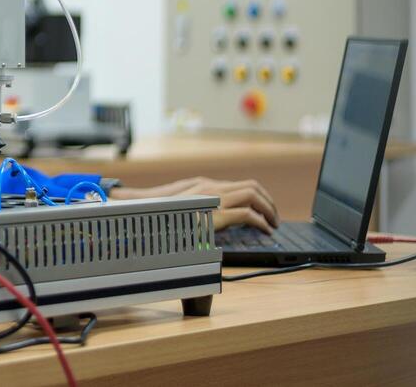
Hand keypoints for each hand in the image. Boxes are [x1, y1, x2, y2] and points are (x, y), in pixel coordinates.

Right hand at [110, 176, 279, 232]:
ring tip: (272, 224)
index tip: (262, 210)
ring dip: (269, 210)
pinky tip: (264, 231)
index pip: (238, 185)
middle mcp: (210, 187)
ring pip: (254, 195)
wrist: (142, 216)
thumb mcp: (172, 207)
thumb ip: (187, 208)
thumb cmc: (152, 212)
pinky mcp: (215, 214)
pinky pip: (248, 215)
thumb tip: (187, 212)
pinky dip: (260, 222)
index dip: (257, 197)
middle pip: (252, 186)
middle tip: (273, 218)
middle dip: (269, 202)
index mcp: (202, 185)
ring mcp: (214, 199)